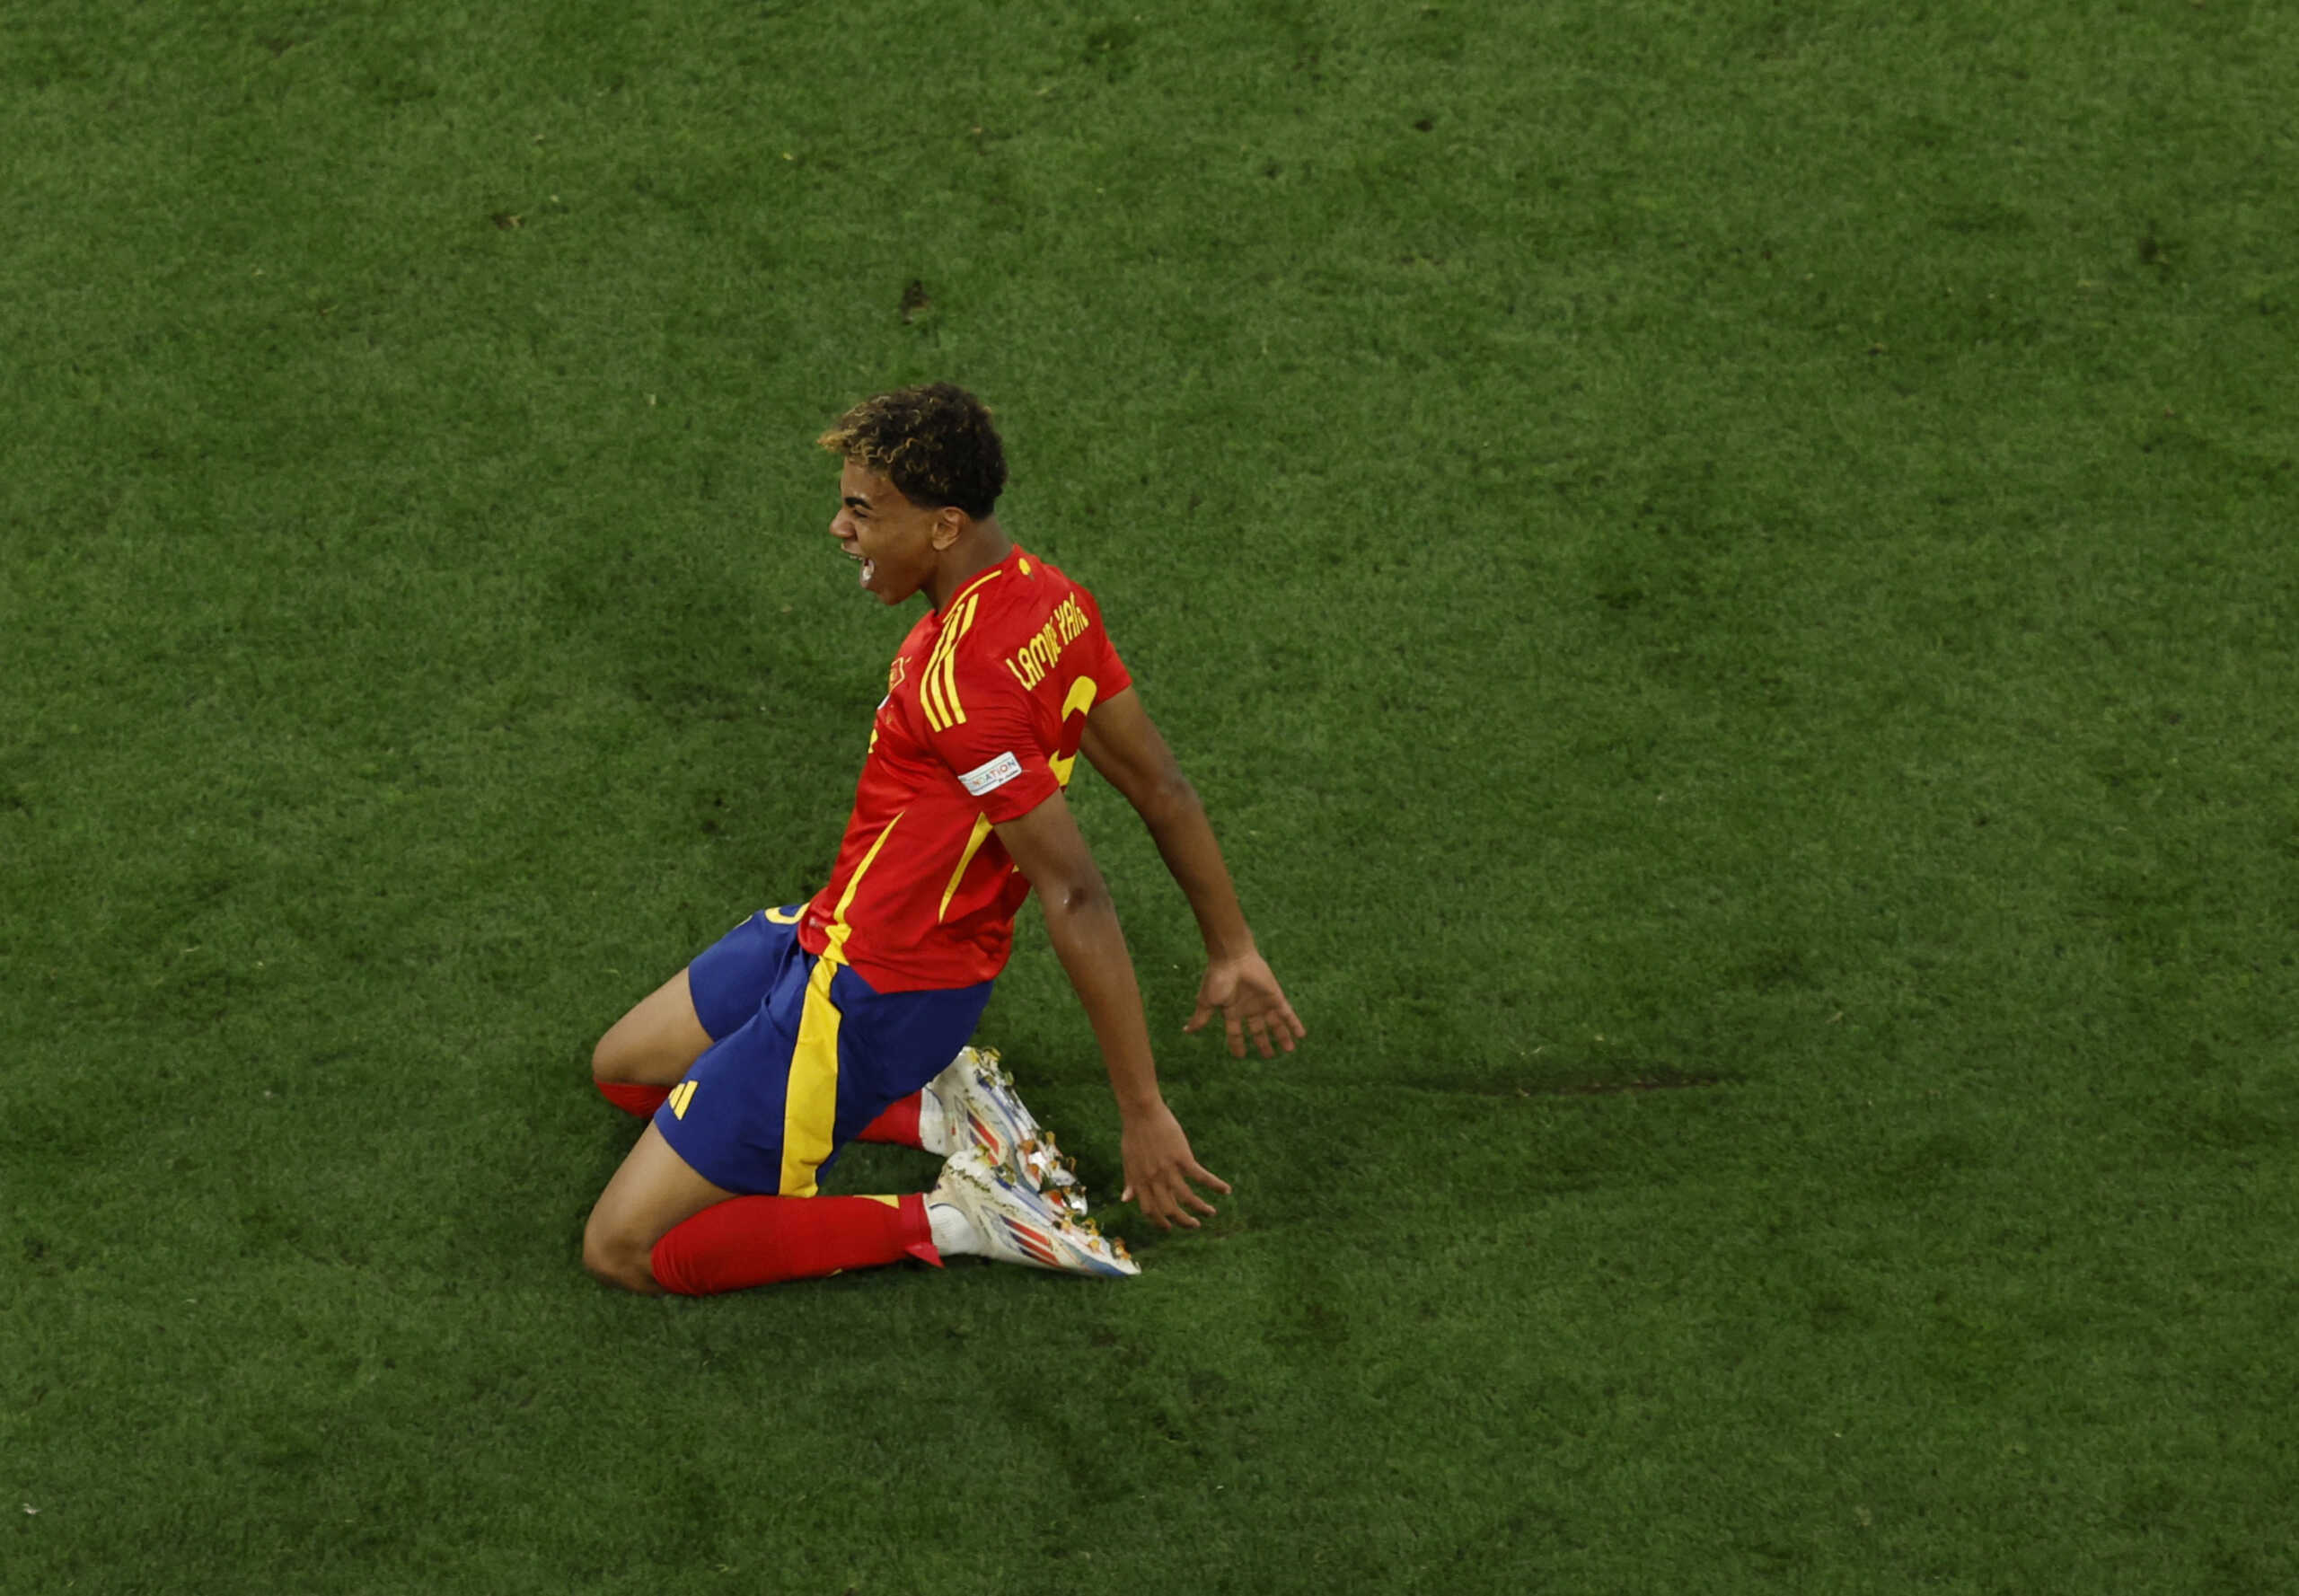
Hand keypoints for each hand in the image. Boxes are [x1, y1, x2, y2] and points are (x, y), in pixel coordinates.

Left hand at [1120, 1101, 1231, 1229]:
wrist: (1141, 1112)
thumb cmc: (1134, 1135)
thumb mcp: (1128, 1161)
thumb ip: (1130, 1182)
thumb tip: (1126, 1200)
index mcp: (1140, 1181)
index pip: (1150, 1210)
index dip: (1159, 1222)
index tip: (1169, 1227)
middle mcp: (1154, 1179)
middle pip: (1170, 1209)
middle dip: (1184, 1222)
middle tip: (1195, 1225)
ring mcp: (1169, 1170)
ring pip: (1188, 1198)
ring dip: (1201, 1208)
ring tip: (1211, 1213)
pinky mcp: (1182, 1158)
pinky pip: (1201, 1177)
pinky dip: (1215, 1185)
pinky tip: (1226, 1190)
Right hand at [1185, 951, 1305, 1058]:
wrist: (1233, 958)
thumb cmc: (1218, 979)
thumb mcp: (1207, 1001)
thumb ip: (1201, 1018)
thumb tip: (1186, 1031)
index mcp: (1232, 1011)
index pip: (1236, 1033)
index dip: (1238, 1044)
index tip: (1241, 1056)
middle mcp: (1249, 1009)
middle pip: (1258, 1030)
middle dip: (1263, 1043)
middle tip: (1269, 1056)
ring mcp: (1263, 1003)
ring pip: (1275, 1024)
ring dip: (1282, 1036)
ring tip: (1289, 1049)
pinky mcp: (1275, 996)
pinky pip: (1287, 1013)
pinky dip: (1294, 1024)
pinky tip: (1301, 1035)